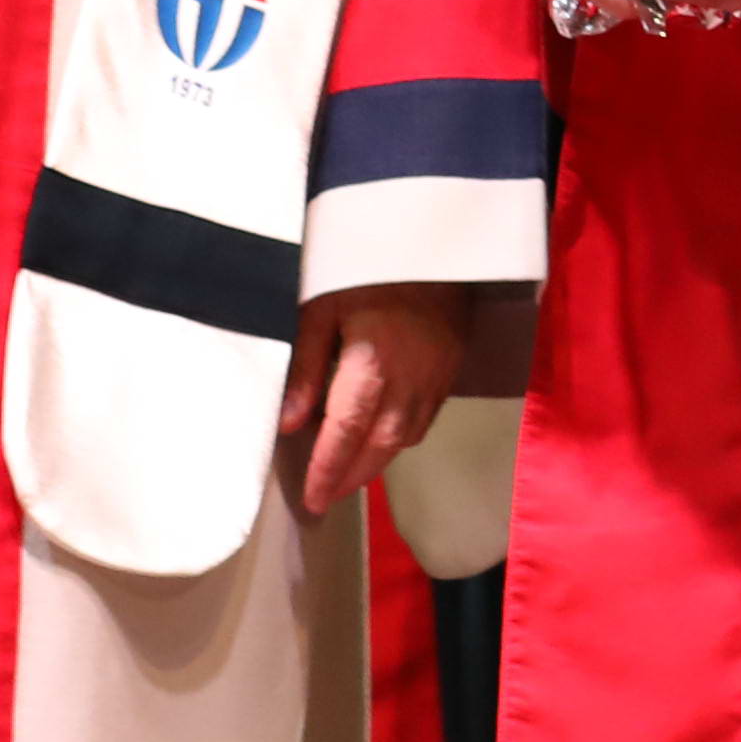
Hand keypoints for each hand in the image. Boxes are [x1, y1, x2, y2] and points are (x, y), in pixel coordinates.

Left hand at [275, 283, 472, 519]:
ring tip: (349, 476)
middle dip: (351, 477)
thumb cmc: (366, 270)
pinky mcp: (450, 371)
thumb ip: (307, 368)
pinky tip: (382, 441)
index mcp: (372, 364)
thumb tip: (290, 424)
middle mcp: (408, 380)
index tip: (312, 498)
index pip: (347, 431)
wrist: (435, 242)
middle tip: (325, 497)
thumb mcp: (321, 309)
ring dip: (376, 463)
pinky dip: (401, 440)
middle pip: (380, 446)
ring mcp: (435, 378)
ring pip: (406, 437)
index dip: (328, 469)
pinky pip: (426, 420)